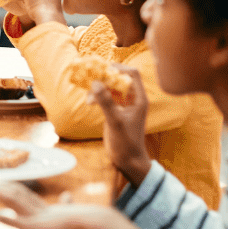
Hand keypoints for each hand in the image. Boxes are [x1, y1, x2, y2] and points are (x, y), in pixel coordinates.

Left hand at [0, 181, 138, 228]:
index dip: (19, 191)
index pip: (32, 199)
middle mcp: (43, 209)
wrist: (101, 227)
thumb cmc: (101, 228)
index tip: (8, 185)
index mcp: (55, 211)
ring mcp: (36, 216)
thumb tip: (82, 207)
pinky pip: (5, 219)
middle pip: (16, 192)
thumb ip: (84, 217)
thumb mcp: (91, 223)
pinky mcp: (32, 227)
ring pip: (8, 197)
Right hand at [92, 67, 151, 186]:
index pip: (132, 74)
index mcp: (139, 99)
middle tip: (89, 77)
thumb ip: (106, 102)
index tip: (102, 69)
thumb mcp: (115, 121)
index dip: (118, 68)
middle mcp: (133, 99)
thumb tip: (95, 82)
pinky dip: (97, 96)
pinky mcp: (115, 110)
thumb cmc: (126, 142)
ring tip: (88, 96)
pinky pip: (106, 96)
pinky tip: (89, 102)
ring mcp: (124, 104)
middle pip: (119, 78)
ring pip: (110, 87)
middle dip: (104, 76)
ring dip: (98, 87)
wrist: (128, 160)